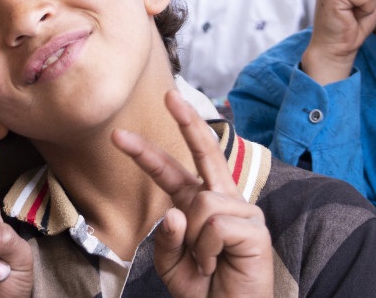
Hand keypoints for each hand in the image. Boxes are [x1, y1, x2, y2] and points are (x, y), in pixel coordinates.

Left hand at [112, 90, 273, 297]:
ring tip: (207, 263)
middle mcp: (223, 200)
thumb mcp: (172, 264)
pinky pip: (214, 227)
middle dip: (188, 121)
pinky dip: (207, 251)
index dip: (146, 153)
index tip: (119, 135)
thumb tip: (178, 212)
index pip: (172, 171)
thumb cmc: (204, 289)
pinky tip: (218, 264)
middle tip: (169, 95)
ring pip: (200, 205)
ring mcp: (243, 212)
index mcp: (199, 205)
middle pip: (205, 151)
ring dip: (194, 241)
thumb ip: (167, 238)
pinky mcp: (256, 229)